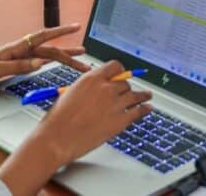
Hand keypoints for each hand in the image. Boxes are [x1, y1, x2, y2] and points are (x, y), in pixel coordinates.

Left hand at [0, 25, 90, 96]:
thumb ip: (17, 66)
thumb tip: (39, 63)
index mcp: (14, 48)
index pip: (41, 37)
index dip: (59, 32)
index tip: (75, 27)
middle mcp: (18, 50)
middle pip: (48, 50)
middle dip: (68, 53)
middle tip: (85, 59)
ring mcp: (17, 58)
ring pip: (44, 56)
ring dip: (61, 58)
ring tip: (78, 61)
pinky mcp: (13, 66)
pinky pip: (36, 63)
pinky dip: (49, 63)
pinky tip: (55, 66)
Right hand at [0, 61, 153, 193]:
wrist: (58, 138)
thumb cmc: (59, 118)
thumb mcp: (70, 92)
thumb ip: (88, 87)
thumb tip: (99, 87)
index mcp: (92, 78)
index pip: (115, 67)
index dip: (120, 71)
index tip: (122, 75)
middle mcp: (106, 88)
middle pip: (125, 83)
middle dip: (126, 88)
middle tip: (128, 92)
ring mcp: (115, 104)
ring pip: (135, 95)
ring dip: (142, 95)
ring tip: (147, 96)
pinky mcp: (120, 121)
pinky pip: (138, 111)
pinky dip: (144, 109)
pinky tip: (147, 108)